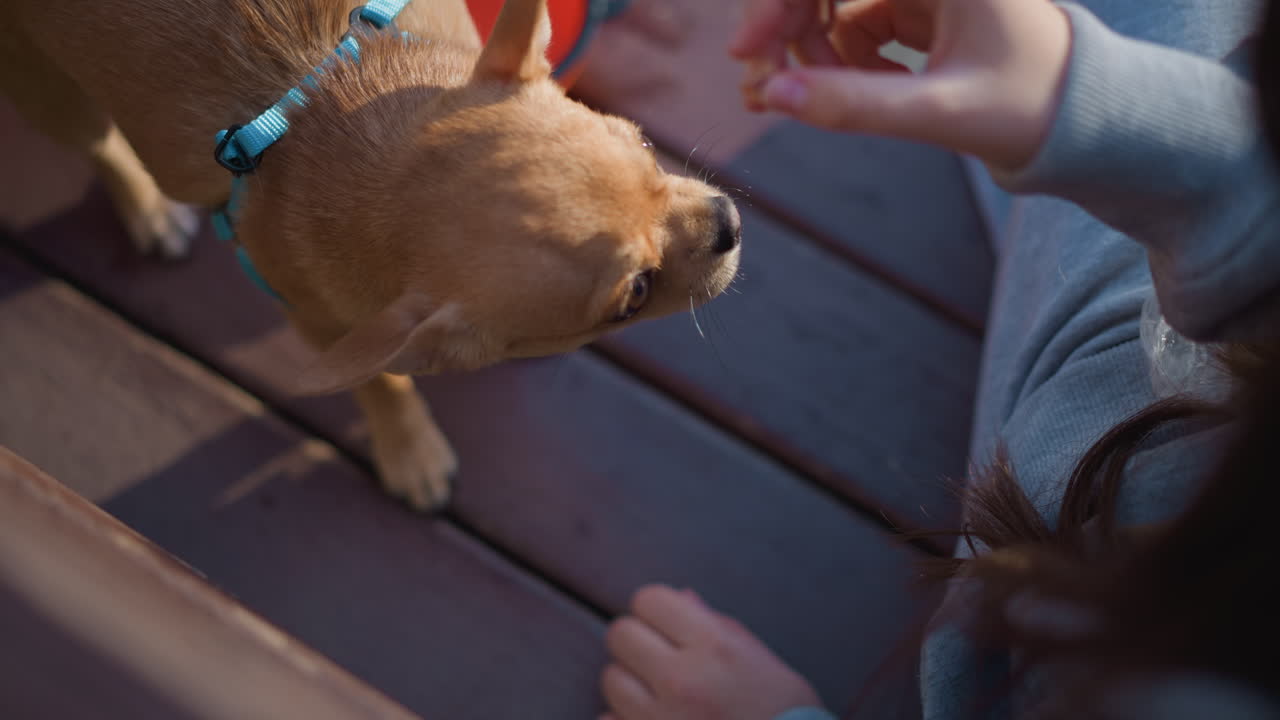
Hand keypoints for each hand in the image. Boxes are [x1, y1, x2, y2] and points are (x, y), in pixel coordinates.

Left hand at [600, 585, 821, 719]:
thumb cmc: (784, 713)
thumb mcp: (760, 659)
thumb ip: (716, 624)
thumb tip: (680, 597)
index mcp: (714, 645)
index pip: (649, 600)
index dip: (656, 610)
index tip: (667, 626)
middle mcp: (682, 679)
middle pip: (620, 634)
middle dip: (637, 642)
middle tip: (658, 658)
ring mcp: (661, 719)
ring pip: (610, 678)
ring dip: (629, 684)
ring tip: (658, 696)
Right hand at [731, 0, 1072, 170]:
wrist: (1084, 120)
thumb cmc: (1033, 109)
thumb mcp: (942, 113)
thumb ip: (858, 106)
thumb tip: (772, 96)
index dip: (777, 3)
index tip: (748, 52)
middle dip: (784, 29)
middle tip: (761, 89)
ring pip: (831, 0)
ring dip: (809, 50)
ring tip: (817, 100)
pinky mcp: (917, 5)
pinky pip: (851, 20)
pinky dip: (836, 57)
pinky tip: (856, 91)